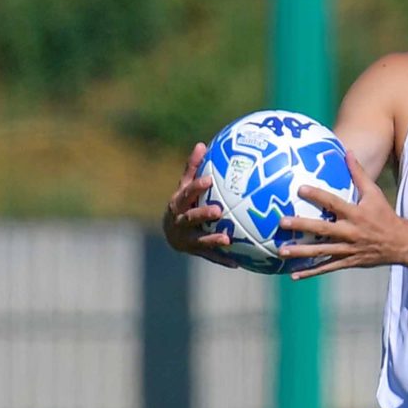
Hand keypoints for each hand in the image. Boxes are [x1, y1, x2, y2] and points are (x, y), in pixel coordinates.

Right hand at [161, 143, 239, 267]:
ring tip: (227, 239)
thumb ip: (192, 169)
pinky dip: (222, 260)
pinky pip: (209, 257)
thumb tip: (201, 144)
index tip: (209, 180)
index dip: (196, 186)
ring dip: (212, 240)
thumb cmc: (183, 204)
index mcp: (178, 203)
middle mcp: (179, 222)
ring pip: (198, 240)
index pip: (186, 193)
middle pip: (190, 218)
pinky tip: (237, 263)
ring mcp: (185, 239)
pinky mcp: (194, 253)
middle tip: (218, 211)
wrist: (171, 233)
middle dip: (202, 214)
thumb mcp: (185, 187)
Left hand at [277, 153, 407, 279]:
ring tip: (281, 251)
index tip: (300, 189)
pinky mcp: (348, 261)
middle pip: (323, 229)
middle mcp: (351, 232)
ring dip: (301, 252)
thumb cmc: (384, 215)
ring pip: (322, 252)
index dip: (318, 196)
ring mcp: (348, 249)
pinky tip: (294, 274)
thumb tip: (348, 152)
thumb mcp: (374, 193)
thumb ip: (359, 173)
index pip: (334, 203)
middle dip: (302, 226)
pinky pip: (327, 267)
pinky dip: (311, 272)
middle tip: (282, 222)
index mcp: (356, 214)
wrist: (400, 243)